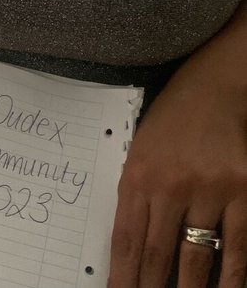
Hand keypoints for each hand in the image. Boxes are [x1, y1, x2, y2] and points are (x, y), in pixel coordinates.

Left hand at [107, 61, 246, 287]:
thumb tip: (130, 246)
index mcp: (138, 173)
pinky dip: (231, 276)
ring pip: (195, 257)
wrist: (214, 86)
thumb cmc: (172, 118)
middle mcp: (171, 184)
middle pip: (156, 254)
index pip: (125, 240)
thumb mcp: (140, 148)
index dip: (121, 277)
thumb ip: (135, 193)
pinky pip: (237, 245)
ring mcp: (209, 189)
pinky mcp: (243, 190)